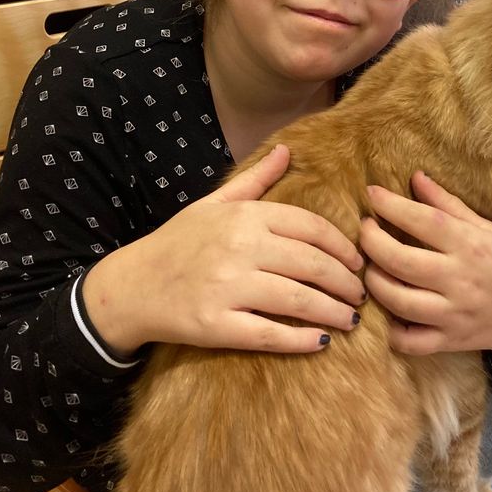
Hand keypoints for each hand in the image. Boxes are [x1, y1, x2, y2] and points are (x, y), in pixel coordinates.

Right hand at [82, 144, 364, 355]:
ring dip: (334, 312)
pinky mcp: (216, 325)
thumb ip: (255, 180)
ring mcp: (227, 287)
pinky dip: (302, 340)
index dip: (343, 247)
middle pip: (313, 265)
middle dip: (346, 283)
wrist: (130, 287)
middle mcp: (239, 248)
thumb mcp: (213, 204)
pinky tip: (322, 342)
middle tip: (360, 295)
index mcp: (244, 217)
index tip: (357, 263)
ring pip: (300, 300)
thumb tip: (287, 150)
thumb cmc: (178, 243)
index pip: (311, 227)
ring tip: (351, 320)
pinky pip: (271, 334)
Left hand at [360, 171, 491, 355]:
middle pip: (401, 261)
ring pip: (398, 301)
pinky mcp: (450, 341)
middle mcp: (459, 279)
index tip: (371, 193)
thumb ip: (447, 205)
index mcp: (470, 245)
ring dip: (374, 282)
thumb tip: (415, 177)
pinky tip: (388, 312)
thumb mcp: (485, 228)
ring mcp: (453, 314)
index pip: (422, 220)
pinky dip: (392, 331)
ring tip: (371, 267)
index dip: (390, 205)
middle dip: (372, 242)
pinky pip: (411, 341)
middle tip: (364, 230)